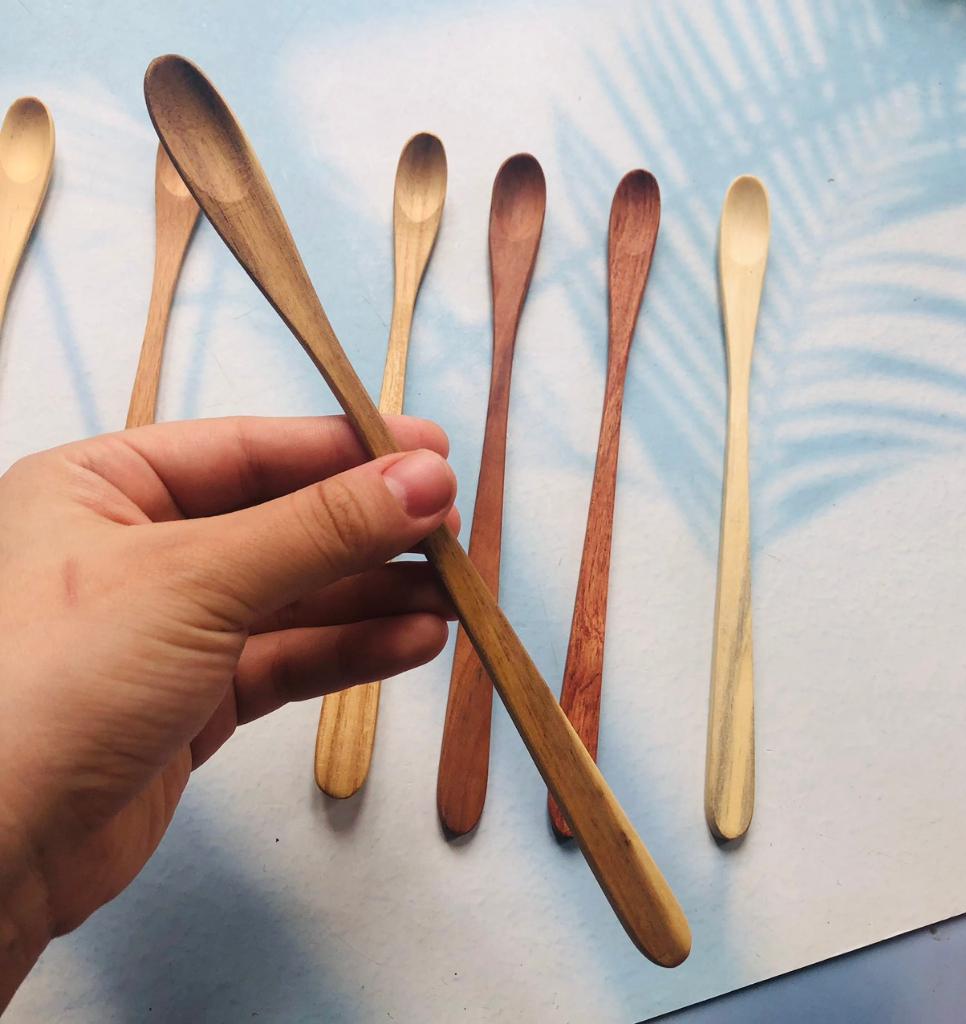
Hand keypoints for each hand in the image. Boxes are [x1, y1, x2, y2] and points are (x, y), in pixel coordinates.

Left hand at [0, 415, 457, 1007]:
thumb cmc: (46, 684)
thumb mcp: (194, 579)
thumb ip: (316, 528)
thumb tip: (422, 478)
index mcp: (106, 486)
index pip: (250, 451)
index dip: (346, 450)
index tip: (432, 454)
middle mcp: (137, 550)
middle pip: (281, 525)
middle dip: (369, 532)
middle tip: (450, 531)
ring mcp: (167, 629)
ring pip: (294, 598)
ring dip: (374, 598)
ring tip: (453, 595)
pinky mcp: (192, 700)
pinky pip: (286, 659)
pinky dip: (350, 651)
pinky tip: (413, 642)